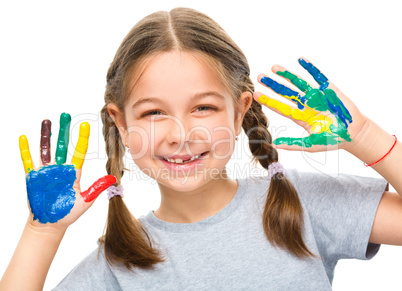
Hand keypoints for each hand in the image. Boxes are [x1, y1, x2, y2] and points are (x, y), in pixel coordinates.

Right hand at [19, 113, 115, 230]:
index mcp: (73, 173)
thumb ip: (97, 188)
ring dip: (46, 136)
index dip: (82, 139)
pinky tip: (24, 138)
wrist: (51, 224)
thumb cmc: (68, 213)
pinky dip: (25, 150)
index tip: (86, 125)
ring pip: (46, 149)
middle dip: (64, 130)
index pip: (79, 152)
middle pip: (63, 145)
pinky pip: (28, 161)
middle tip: (66, 115)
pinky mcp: (33, 177)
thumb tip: (113, 178)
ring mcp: (46, 172)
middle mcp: (60, 169)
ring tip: (47, 121)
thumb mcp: (86, 200)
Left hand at [253, 57, 367, 151]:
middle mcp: (305, 104)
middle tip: (260, 77)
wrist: (354, 134)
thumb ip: (293, 144)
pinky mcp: (329, 89)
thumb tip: (274, 145)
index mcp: (299, 117)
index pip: (280, 107)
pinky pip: (318, 76)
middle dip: (273, 85)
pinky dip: (310, 68)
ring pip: (298, 83)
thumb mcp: (311, 145)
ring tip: (273, 67)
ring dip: (286, 74)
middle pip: (285, 93)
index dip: (268, 100)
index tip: (255, 94)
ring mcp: (316, 96)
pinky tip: (300, 59)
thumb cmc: (333, 140)